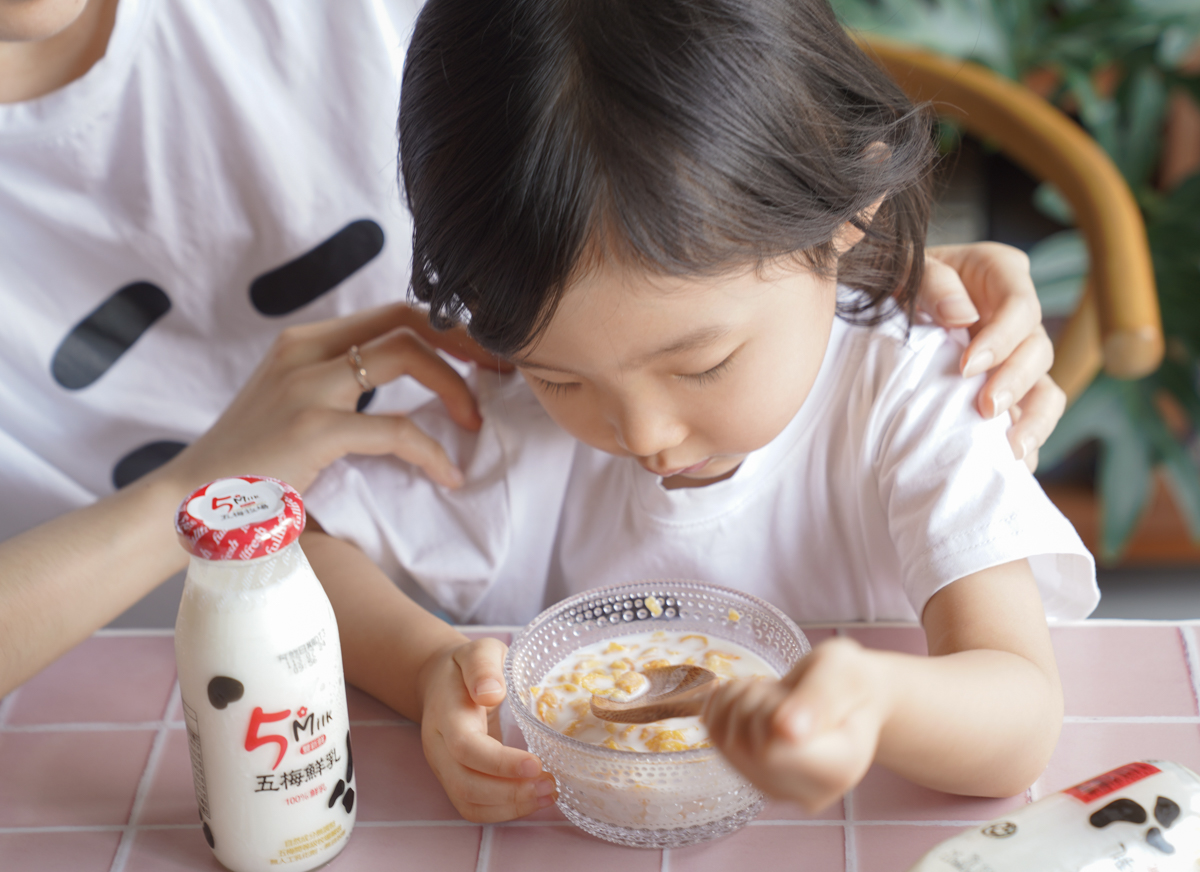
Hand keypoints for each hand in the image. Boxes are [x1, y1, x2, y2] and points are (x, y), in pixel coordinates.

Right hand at [162, 302, 493, 493]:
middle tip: (497, 375)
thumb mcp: (292, 408)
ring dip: (454, 387)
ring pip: (406, 355)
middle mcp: (305, 350)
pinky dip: (432, 450)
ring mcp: (307, 386)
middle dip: (464, 341)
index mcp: (304, 342)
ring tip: (475, 422)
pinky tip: (448, 473)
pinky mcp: (312, 428)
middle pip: (407, 318)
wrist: (188, 505)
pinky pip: (395, 428)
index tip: (479, 358)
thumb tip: (408, 389)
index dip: (445, 329)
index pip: (391, 312)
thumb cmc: (247, 467)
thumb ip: (339, 389)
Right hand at [418, 637, 557, 821]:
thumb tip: (490, 693)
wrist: (441, 681)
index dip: (500, 763)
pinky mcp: (455, 780)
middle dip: (511, 793)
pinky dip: (505, 811)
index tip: (537, 764)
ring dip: (511, 806)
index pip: (466, 747)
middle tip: (552, 785)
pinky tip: (535, 799)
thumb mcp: (478, 651)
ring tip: (550, 794)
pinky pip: (474, 808)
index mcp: (446, 714)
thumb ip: (483, 666)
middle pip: (466, 784)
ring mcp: (444, 767)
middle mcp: (439, 747)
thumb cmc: (467, 666)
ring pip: (469, 802)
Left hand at [703, 637, 889, 811]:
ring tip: (773, 693)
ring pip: (724, 741)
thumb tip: (785, 732)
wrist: (849, 697)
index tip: (790, 693)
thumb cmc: (850, 681)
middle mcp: (808, 793)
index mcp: (840, 770)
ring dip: (736, 699)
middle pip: (743, 745)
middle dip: (751, 699)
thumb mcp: (842, 672)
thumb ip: (819, 698)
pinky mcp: (753, 778)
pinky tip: (753, 698)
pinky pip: (714, 736)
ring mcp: (777, 789)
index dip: (767, 711)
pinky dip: (723, 704)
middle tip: (784, 688)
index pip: (772, 752)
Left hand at [919, 243, 1065, 470]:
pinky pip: (1028, 413)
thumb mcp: (911, 269)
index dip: (1002, 339)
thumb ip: (934, 285)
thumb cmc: (902, 277)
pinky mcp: (1009, 385)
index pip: (1021, 306)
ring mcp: (1016, 353)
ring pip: (1045, 387)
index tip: (967, 368)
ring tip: (1012, 450)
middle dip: (1016, 382)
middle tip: (986, 408)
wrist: (891, 300)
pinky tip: (1010, 462)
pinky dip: (1023, 436)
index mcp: (1001, 274)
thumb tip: (962, 317)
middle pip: (1038, 350)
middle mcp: (1018, 314)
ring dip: (1032, 418)